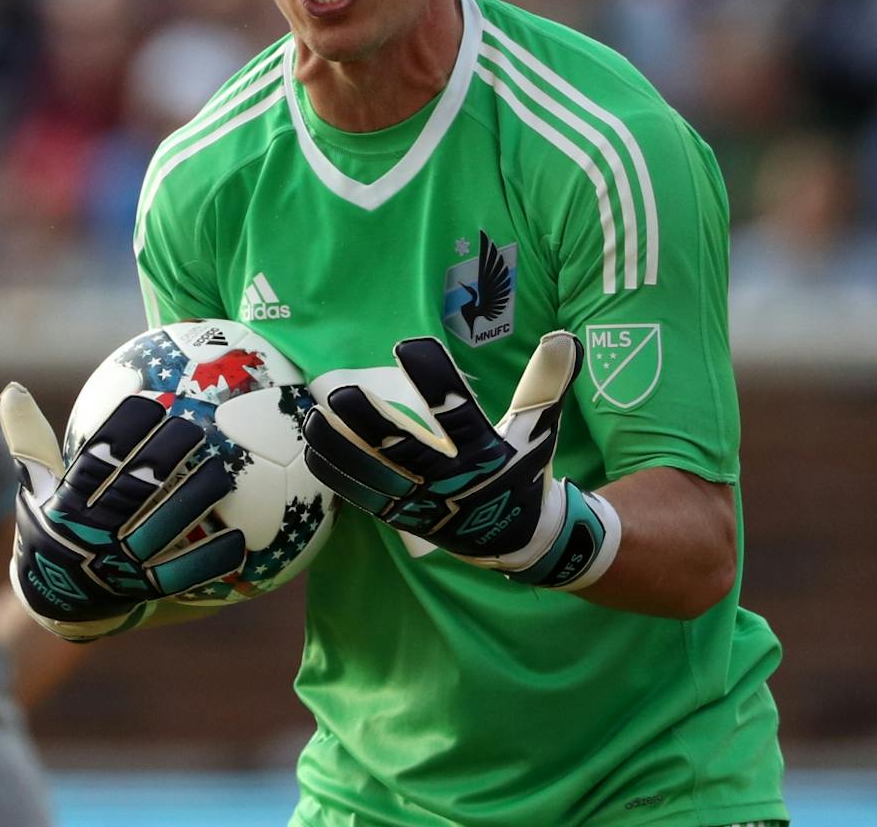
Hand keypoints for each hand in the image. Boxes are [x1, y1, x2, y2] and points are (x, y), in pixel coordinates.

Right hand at [0, 383, 244, 640]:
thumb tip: (14, 388)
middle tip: (194, 427)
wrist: (53, 601)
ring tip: (223, 472)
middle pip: (133, 493)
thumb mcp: (32, 486)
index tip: (150, 403)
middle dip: (164, 459)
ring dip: (193, 501)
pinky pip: (180, 575)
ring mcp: (118, 565)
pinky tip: (239, 538)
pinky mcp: (141, 590)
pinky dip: (209, 559)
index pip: (95, 463)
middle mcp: (92, 536)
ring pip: (161, 530)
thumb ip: (29, 440)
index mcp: (65, 507)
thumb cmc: (48, 526)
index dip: (122, 433)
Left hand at [303, 332, 620, 589]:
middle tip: (342, 390)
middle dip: (372, 423)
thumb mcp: (540, 429)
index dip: (434, 380)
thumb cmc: (526, 473)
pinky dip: (338, 472)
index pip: (457, 413)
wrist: (520, 540)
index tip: (409, 347)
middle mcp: (451, 480)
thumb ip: (545, 383)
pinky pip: (365, 495)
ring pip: (375, 473)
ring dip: (342, 446)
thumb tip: (563, 336)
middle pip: (405, 449)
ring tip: (313, 416)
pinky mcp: (404, 516)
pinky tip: (312, 446)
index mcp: (486, 454)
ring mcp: (424, 502)